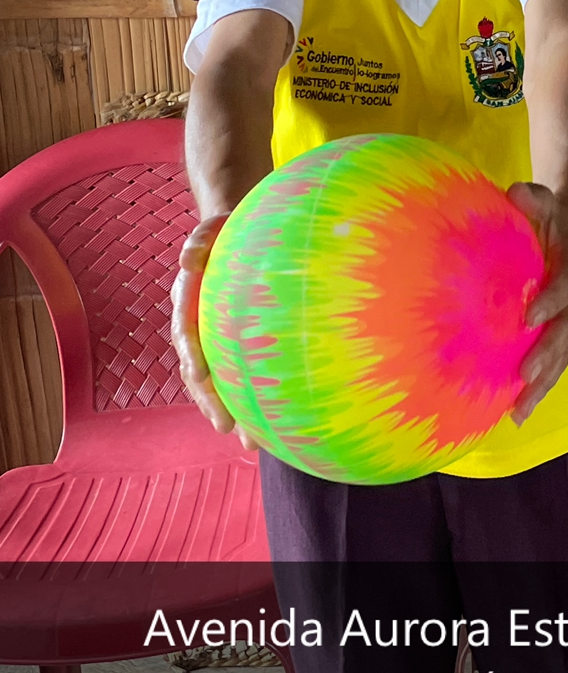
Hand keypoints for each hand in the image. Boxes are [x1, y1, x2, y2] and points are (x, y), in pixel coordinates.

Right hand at [170, 215, 255, 448]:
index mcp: (188, 302)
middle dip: (211, 402)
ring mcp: (216, 339)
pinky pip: (241, 376)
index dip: (191, 356)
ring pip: (219, 383)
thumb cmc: (226, 231)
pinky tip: (275, 424)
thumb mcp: (212, 229)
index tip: (200, 376)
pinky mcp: (236, 346)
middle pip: (199, 372)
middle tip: (225, 428)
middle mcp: (198, 327)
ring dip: (231, 412)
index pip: (186, 333)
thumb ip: (200, 240)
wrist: (235, 234)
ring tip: (250, 443)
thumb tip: (187, 258)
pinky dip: (253, 399)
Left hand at [506, 182, 567, 424]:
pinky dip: (536, 389)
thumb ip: (531, 196)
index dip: (551, 300)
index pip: (566, 285)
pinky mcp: (555, 332)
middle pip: (566, 332)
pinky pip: (550, 363)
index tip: (529, 316)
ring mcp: (566, 318)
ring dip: (543, 385)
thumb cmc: (545, 213)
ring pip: (561, 356)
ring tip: (519, 412)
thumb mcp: (540, 198)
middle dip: (547, 356)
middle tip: (524, 377)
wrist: (565, 225)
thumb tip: (516, 191)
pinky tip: (513, 415)